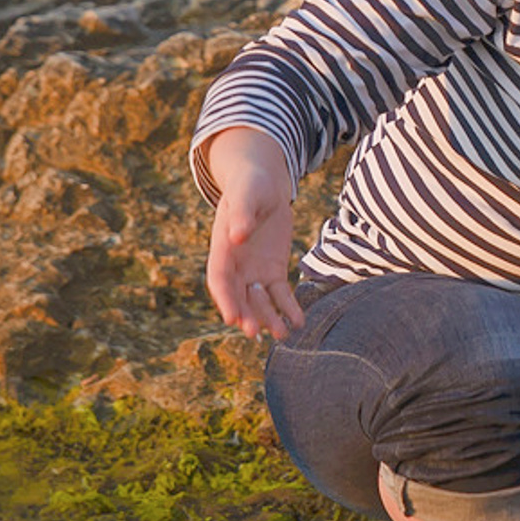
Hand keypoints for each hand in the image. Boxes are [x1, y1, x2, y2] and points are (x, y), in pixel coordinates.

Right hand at [203, 127, 305, 341]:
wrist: (264, 186)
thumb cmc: (250, 187)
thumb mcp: (246, 196)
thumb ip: (241, 215)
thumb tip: (237, 236)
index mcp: (222, 249)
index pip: (220, 280)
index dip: (225, 299)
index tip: (232, 318)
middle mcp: (236, 266)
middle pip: (238, 296)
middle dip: (246, 315)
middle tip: (255, 333)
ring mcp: (254, 271)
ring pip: (259, 300)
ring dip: (269, 318)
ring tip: (283, 334)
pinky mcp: (273, 271)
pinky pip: (280, 294)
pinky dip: (289, 308)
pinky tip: (299, 321)